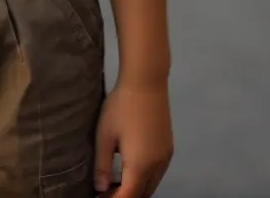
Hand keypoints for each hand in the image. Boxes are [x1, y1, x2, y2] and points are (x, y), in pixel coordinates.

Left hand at [93, 80, 173, 196]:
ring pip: (152, 185)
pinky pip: (157, 173)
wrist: (146, 82)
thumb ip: (103, 165)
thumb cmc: (121, 107)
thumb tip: (101, 188)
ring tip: (115, 183)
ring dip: (135, 188)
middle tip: (105, 191)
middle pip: (142, 194)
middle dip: (125, 197)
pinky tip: (131, 168)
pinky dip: (145, 178)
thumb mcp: (105, 135)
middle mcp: (157, 167)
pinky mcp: (169, 148)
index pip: (128, 197)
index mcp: (140, 167)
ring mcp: (166, 158)